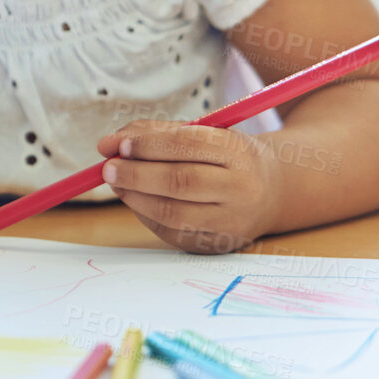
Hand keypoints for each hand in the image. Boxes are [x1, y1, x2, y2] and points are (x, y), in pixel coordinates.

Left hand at [95, 119, 284, 253]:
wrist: (271, 192)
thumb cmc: (224, 156)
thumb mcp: (202, 133)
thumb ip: (154, 134)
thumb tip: (107, 144)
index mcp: (237, 151)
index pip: (188, 145)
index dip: (149, 145)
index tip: (119, 145)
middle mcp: (240, 188)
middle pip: (181, 182)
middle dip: (136, 174)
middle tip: (108, 168)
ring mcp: (231, 221)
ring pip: (174, 213)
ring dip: (135, 197)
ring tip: (117, 183)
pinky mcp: (217, 245)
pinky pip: (172, 233)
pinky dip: (146, 215)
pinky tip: (135, 200)